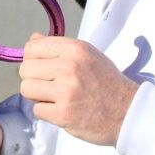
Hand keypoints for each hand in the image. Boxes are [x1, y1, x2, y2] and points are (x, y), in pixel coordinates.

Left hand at [19, 33, 137, 145]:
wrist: (128, 111)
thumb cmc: (105, 81)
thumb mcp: (87, 54)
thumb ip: (58, 47)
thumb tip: (32, 39)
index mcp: (75, 49)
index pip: (32, 47)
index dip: (32, 58)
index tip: (41, 66)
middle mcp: (69, 67)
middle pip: (25, 69)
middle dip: (32, 78)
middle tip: (47, 84)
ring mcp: (66, 91)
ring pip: (26, 89)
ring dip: (36, 96)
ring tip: (52, 97)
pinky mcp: (64, 114)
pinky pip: (37, 110)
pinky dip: (45, 111)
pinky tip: (60, 109)